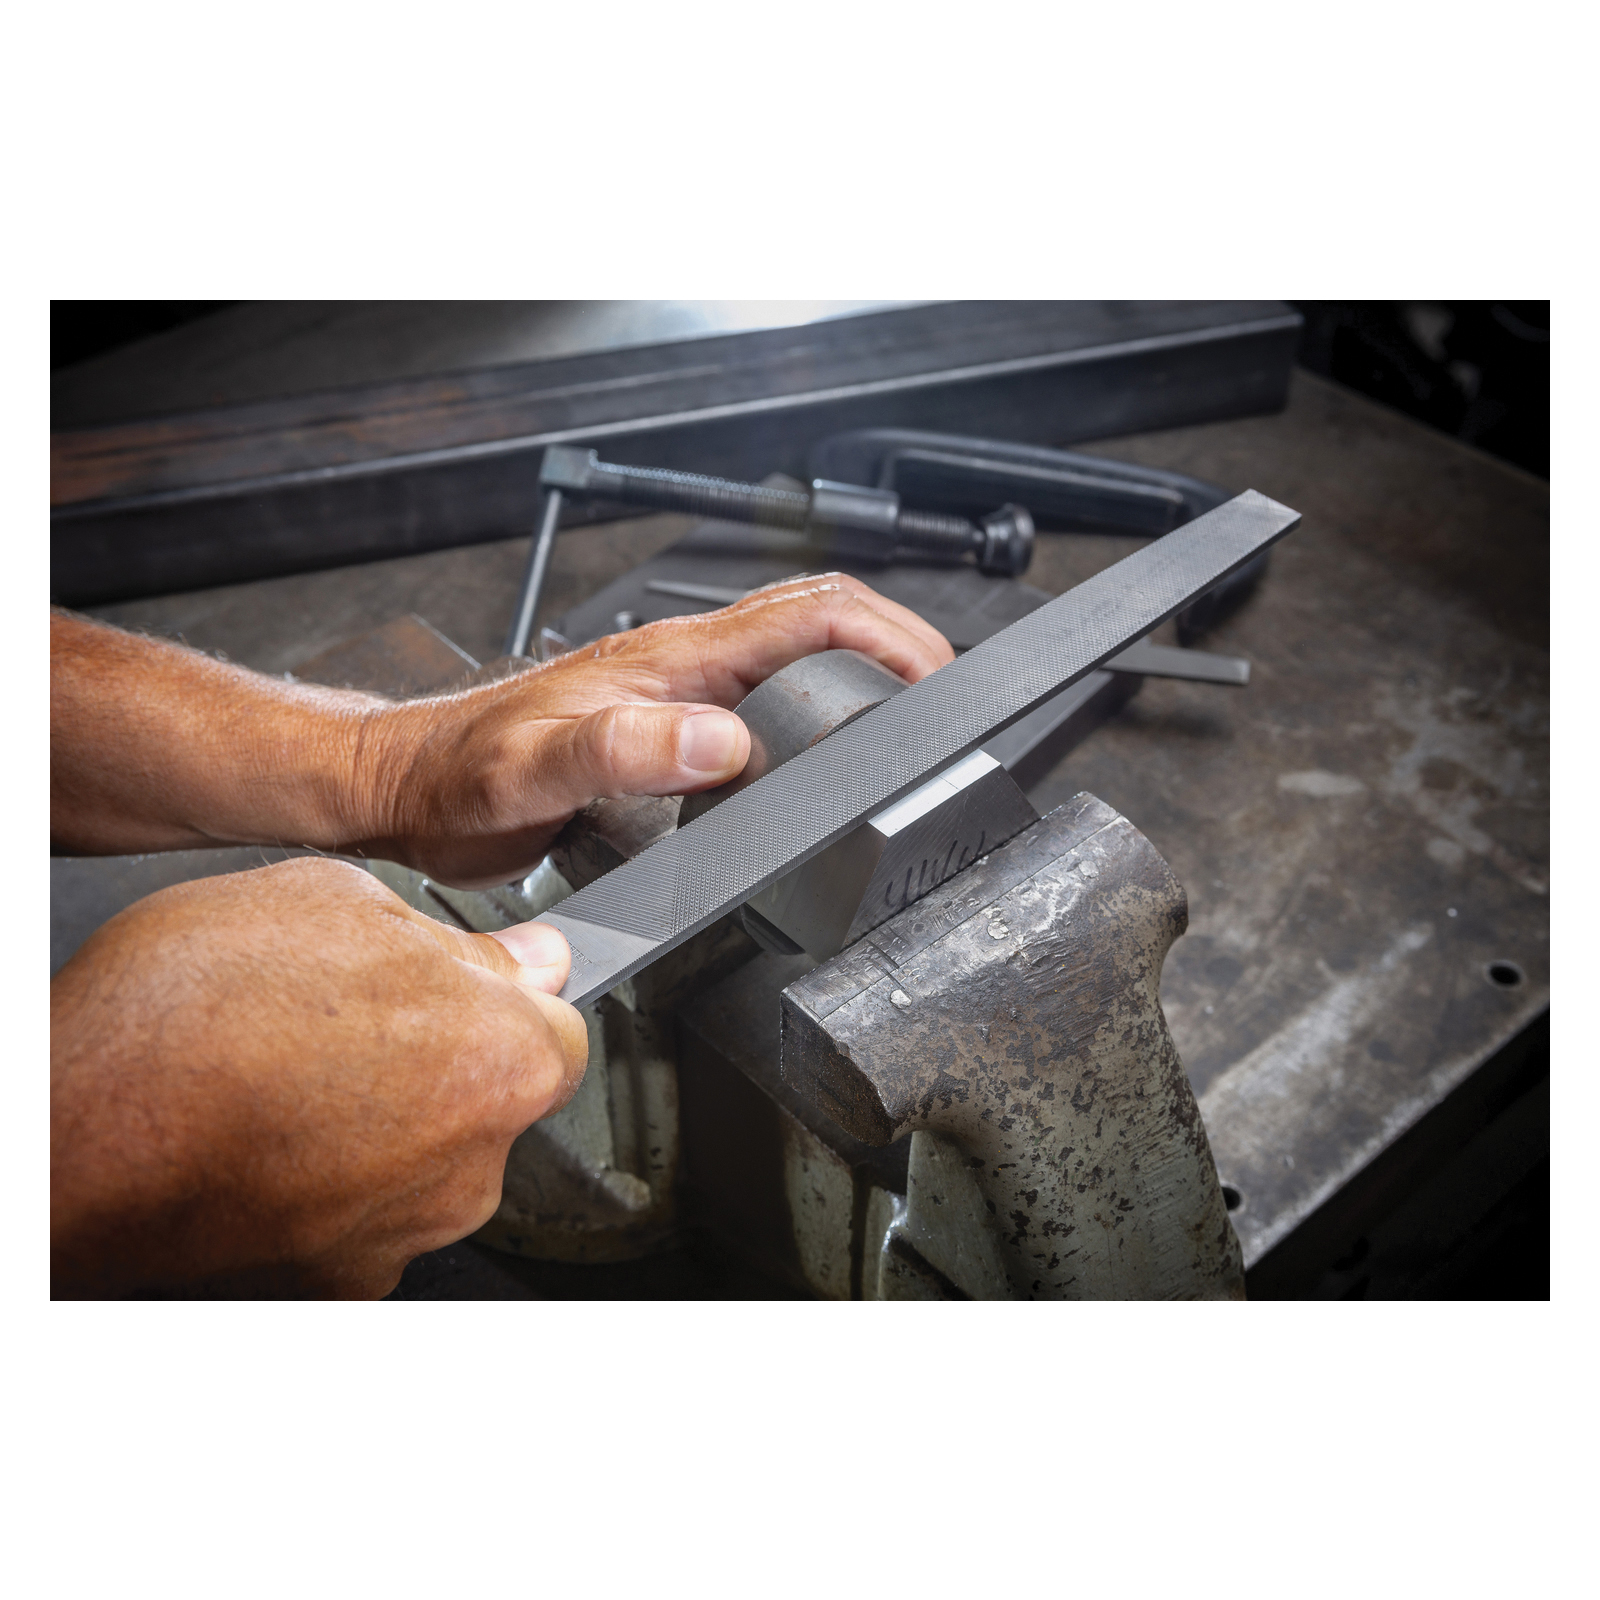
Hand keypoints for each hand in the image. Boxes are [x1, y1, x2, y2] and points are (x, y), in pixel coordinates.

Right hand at [50, 857, 587, 1299]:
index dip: (508, 995)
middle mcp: (475, 1163)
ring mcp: (408, 1231)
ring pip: (432, 1158)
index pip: (560, 1025)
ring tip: (295, 1075)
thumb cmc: (190, 1012)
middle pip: (496, 1096)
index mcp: (503, 1058)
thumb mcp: (337, 903)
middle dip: (447, 1056)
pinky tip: (274, 1133)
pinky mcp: (343, 1280)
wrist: (69, 1130)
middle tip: (354, 1019)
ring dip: (391, 1119)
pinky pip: (370, 1213)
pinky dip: (338, 1180)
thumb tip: (527, 957)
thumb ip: (458, 942)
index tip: (464, 984)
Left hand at [354, 573, 954, 886]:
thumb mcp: (535, 768)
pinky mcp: (665, 728)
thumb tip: (724, 745)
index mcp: (670, 659)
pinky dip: (814, 715)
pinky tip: (819, 758)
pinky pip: (761, 705)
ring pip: (794, 656)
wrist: (413, 787)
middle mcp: (681, 666)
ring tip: (905, 720)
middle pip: (817, 620)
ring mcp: (677, 694)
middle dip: (895, 645)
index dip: (886, 634)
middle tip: (943, 698)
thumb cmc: (462, 772)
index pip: (806, 613)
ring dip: (861, 671)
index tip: (935, 675)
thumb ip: (625, 749)